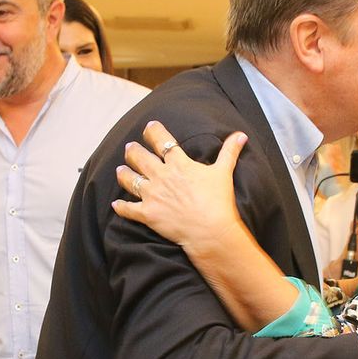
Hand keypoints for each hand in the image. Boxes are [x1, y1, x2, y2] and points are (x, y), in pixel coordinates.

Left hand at [112, 121, 245, 255]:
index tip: (149, 127)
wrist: (210, 231)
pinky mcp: (147, 214)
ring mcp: (152, 195)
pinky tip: (116, 205)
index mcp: (179, 164)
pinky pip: (128, 209)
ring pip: (130, 180)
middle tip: (130, 147)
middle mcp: (161, 176)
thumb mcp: (224, 172)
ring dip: (124, 174)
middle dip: (133, 150)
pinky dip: (121, 207)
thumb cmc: (218, 201)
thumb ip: (229, 151)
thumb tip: (241, 135)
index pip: (162, 141)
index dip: (154, 132)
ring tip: (120, 170)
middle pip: (140, 157)